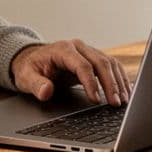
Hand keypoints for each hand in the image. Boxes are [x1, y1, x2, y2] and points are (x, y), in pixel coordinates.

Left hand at [10, 39, 130, 106]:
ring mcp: (88, 51)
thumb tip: (46, 91)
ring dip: (119, 82)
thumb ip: (36, 84)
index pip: (82, 65)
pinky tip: (124, 93)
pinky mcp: (94, 58)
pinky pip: (112, 66)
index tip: (96, 100)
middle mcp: (79, 47)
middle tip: (115, 103)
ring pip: (110, 63)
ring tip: (123, 101)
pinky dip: (120, 79)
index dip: (91, 83)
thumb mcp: (26, 77)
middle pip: (101, 63)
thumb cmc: (30, 68)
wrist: (32, 59)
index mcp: (63, 49)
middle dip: (110, 84)